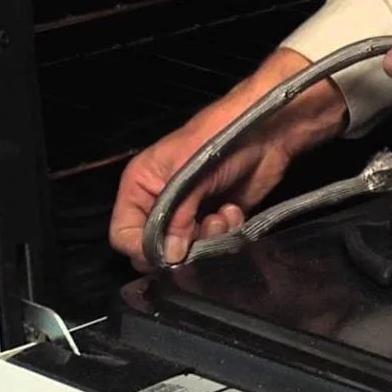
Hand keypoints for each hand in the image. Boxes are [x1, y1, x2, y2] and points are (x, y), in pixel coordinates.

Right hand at [109, 48, 345, 271]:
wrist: (267, 134)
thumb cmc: (219, 140)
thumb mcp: (188, 176)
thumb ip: (174, 219)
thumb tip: (169, 257)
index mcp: (140, 187)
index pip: (124, 234)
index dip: (141, 249)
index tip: (168, 254)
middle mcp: (160, 204)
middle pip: (155, 248)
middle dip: (180, 247)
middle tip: (201, 229)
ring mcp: (189, 214)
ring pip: (187, 251)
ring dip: (207, 238)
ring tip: (222, 215)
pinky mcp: (217, 219)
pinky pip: (213, 244)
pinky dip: (225, 233)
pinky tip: (234, 211)